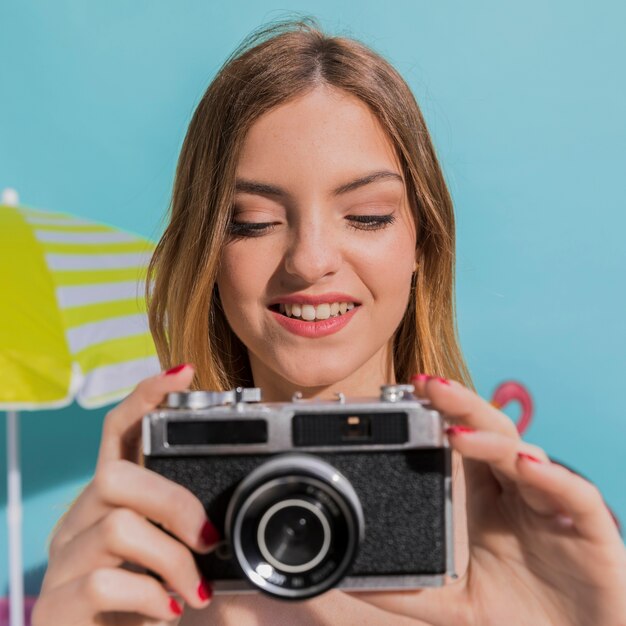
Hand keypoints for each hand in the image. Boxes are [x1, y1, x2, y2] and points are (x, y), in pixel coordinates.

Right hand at [32, 365, 218, 625]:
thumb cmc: (152, 602)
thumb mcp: (174, 555)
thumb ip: (188, 528)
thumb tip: (227, 516)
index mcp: (111, 501)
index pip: (118, 432)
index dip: (146, 399)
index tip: (183, 373)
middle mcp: (79, 521)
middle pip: (116, 476)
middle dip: (174, 503)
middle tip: (208, 539)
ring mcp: (63, 562)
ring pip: (118, 527)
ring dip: (173, 561)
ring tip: (196, 591)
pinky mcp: (56, 605)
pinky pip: (104, 582)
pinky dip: (152, 597)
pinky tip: (169, 611)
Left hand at [357, 376, 625, 625]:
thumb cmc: (521, 615)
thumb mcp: (457, 603)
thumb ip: (412, 591)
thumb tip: (355, 583)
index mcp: (488, 496)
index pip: (463, 442)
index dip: (439, 416)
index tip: (405, 394)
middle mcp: (518, 490)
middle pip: (490, 432)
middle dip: (460, 406)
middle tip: (426, 385)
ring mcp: (552, 505)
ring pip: (525, 454)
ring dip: (491, 440)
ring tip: (455, 430)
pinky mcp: (590, 530)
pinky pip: (575, 494)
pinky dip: (552, 477)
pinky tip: (526, 466)